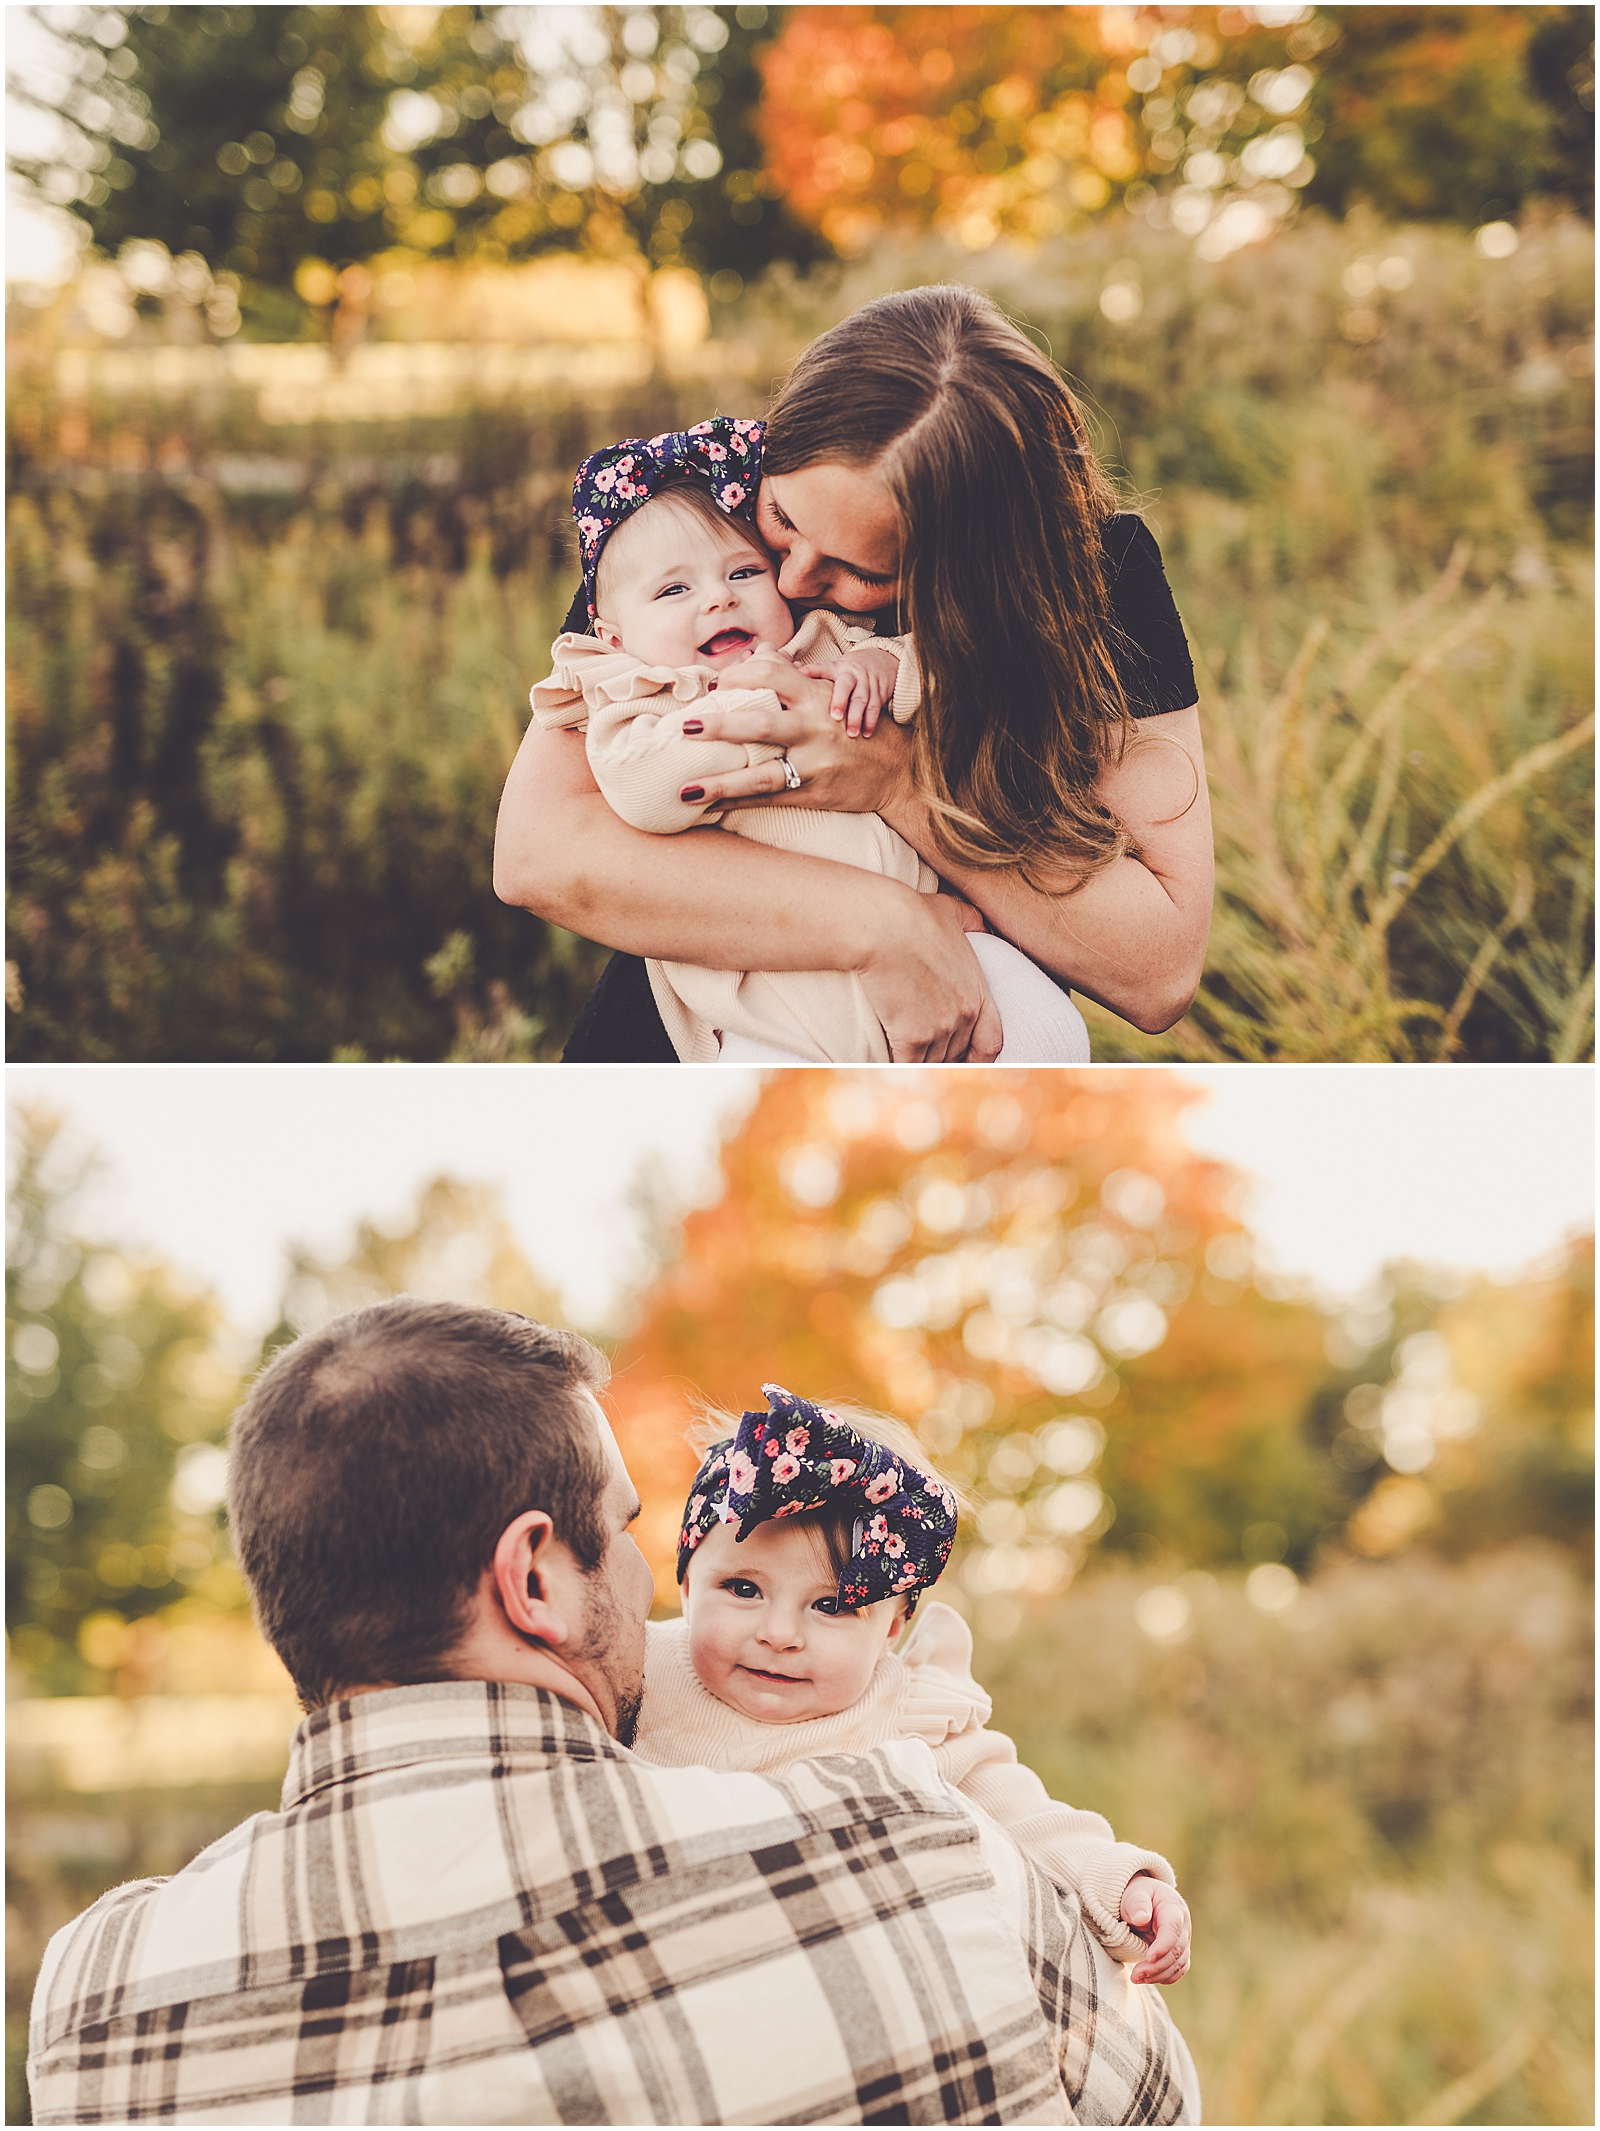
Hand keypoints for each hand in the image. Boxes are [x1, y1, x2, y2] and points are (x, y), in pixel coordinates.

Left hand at [680, 665, 914, 814]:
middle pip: (761, 724)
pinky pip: (770, 799)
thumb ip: (791, 675)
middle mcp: (814, 728)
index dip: (736, 677)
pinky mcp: (815, 793)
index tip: (712, 689)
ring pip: (762, 775)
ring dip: (721, 783)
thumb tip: (758, 652)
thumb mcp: (830, 694)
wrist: (899, 770)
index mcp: (815, 696)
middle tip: (686, 728)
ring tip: (685, 790)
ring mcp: (815, 764)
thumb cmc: (854, 728)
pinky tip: (709, 809)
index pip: (769, 675)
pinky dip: (739, 804)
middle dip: (721, 726)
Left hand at [799, 646, 899, 736]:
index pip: (823, 668)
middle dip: (840, 700)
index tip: (802, 675)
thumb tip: (789, 675)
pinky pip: (875, 707)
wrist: (881, 661)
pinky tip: (866, 733)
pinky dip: (871, 721)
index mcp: (836, 668)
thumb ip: (813, 675)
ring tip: (852, 733)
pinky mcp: (878, 693)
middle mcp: (851, 674)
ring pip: (862, 699)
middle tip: (835, 716)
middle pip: (845, 685)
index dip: (812, 671)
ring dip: (857, 716)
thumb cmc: (848, 672)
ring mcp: (866, 683)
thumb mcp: (832, 669)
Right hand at [857, 893, 1001, 1063]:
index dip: (979, 1056)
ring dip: (919, 1060)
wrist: (882, 926)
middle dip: (942, 1055)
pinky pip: (909, 1064)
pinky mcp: (911, 1037)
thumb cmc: (912, 915)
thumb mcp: (952, 912)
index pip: (991, 1043)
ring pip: (932, 1062)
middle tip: (924, 1051)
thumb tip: (979, 924)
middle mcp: (964, 1016)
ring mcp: (939, 1029)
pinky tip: (889, 1061)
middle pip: (957, 1054)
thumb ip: (972, 921)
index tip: (965, 1057)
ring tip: (904, 1055)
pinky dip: (899, 1064)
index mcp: (978, 993)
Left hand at [1120, 1875, 1190, 1986]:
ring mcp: (1183, 1942)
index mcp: (1174, 1908)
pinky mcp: (1179, 1954)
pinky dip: (1164, 1977)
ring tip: (1136, 1978)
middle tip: (1135, 1974)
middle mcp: (1183, 1927)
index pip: (1173, 1930)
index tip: (1148, 1957)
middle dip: (1157, 1966)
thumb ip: (1137, 1903)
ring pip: (1178, 1964)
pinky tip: (1146, 1979)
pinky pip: (1177, 1970)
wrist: (1143, 1901)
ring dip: (1158, 1975)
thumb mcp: (1134, 1894)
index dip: (1163, 1946)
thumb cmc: (1138, 1896)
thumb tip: (1141, 1918)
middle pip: (1177, 1951)